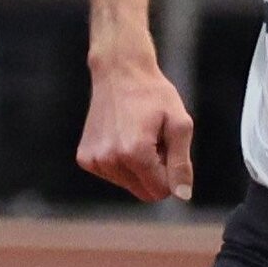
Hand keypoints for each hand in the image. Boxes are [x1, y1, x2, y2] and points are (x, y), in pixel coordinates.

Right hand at [77, 54, 193, 203]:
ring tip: (138, 135)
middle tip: (154, 141)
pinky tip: (122, 135)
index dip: (170, 172)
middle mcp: (110, 161)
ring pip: (129, 185)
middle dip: (155, 173)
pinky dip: (121, 162)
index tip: (167, 146)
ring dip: (139, 166)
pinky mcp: (85, 158)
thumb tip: (182, 195)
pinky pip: (113, 176)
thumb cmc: (153, 94)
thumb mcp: (179, 123)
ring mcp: (94, 161)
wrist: (119, 71)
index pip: (161, 190)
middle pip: (145, 193)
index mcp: (135, 154)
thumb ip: (181, 163)